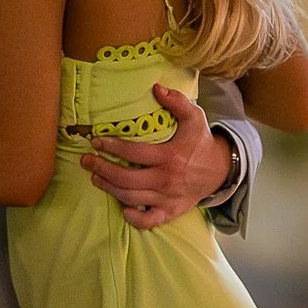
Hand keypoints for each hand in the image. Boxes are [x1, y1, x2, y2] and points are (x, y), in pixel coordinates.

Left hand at [80, 86, 231, 231]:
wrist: (222, 170)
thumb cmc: (202, 143)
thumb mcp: (195, 118)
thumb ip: (177, 102)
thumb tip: (156, 87)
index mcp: (170, 157)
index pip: (134, 152)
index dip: (112, 147)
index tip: (96, 141)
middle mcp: (167, 180)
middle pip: (126, 178)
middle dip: (102, 169)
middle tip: (86, 161)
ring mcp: (168, 198)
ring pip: (131, 198)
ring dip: (109, 188)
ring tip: (95, 177)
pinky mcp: (171, 211)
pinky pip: (149, 221)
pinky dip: (133, 217)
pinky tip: (122, 207)